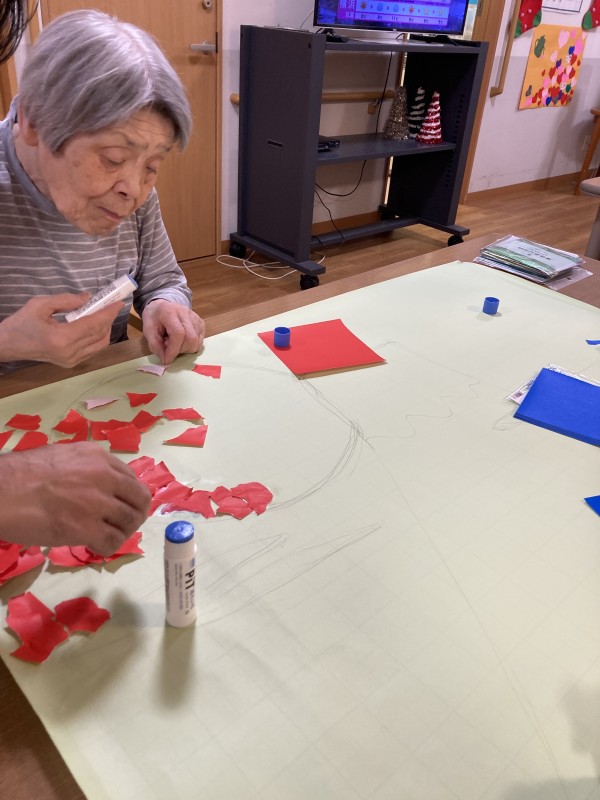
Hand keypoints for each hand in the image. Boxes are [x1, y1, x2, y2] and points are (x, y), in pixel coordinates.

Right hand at [0, 293, 122, 367]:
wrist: (8, 345)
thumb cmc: (21, 323)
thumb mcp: (40, 304)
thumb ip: (66, 300)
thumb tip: (88, 298)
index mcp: (61, 338)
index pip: (94, 325)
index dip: (108, 313)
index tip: (119, 303)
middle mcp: (70, 352)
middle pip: (100, 335)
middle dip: (109, 319)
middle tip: (112, 305)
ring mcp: (71, 361)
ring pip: (100, 345)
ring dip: (105, 329)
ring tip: (103, 314)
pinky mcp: (70, 364)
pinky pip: (92, 351)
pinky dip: (98, 338)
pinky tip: (95, 326)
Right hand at [0, 443, 150, 555]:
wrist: (0, 492)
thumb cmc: (20, 475)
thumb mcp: (61, 456)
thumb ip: (86, 467)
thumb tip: (98, 482)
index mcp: (98, 457)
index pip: (131, 478)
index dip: (128, 495)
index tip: (120, 505)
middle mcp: (104, 477)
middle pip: (139, 499)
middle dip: (134, 514)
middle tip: (122, 524)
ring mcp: (97, 503)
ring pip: (130, 522)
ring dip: (121, 532)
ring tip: (106, 536)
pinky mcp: (87, 528)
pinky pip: (112, 542)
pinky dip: (106, 547)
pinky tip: (93, 545)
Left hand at [142, 299, 204, 364]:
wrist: (162, 306)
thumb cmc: (154, 319)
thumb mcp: (148, 331)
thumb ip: (155, 345)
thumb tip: (166, 360)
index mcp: (170, 312)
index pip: (178, 333)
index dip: (174, 349)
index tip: (167, 360)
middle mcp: (186, 313)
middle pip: (191, 339)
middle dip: (180, 350)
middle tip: (170, 348)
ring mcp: (195, 318)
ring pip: (197, 342)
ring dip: (186, 349)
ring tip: (175, 343)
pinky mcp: (201, 323)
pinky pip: (200, 341)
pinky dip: (191, 346)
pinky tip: (182, 341)